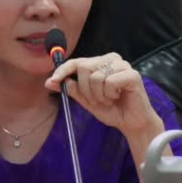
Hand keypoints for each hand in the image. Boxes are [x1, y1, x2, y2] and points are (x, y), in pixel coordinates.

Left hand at [44, 52, 162, 135]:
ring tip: (109, 99)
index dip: (63, 70)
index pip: (77, 61)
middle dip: (85, 89)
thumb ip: (71, 89)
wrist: (131, 123)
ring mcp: (122, 65)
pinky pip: (109, 82)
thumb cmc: (111, 109)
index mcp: (100, 62)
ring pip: (96, 76)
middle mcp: (111, 59)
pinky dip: (110, 94)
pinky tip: (118, 97)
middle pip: (84, 67)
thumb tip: (49, 82)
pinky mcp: (132, 74)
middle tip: (97, 100)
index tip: (53, 80)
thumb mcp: (86, 100)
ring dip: (99, 95)